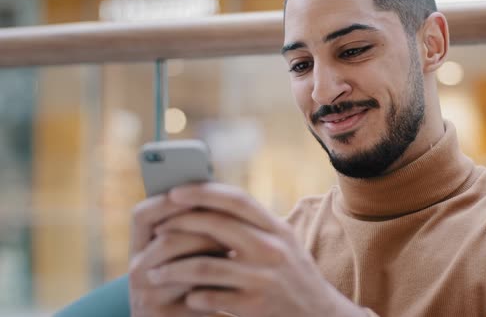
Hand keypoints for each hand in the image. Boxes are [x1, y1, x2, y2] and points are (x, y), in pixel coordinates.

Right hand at [129, 194, 227, 316]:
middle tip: (234, 225)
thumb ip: (194, 228)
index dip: (167, 201)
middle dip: (204, 230)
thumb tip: (220, 195)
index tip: (197, 191)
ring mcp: (147, 297)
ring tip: (238, 249)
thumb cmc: (191, 281)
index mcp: (139, 248)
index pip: (142, 215)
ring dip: (214, 257)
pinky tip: (237, 279)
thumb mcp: (185, 253)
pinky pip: (197, 296)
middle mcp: (137, 271)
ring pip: (184, 267)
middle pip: (167, 240)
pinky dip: (219, 285)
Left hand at [147, 182, 366, 316]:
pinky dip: (192, 296)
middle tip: (157, 229)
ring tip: (155, 272)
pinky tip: (186, 297)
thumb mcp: (282, 242)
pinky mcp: (255, 305)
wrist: (320, 315)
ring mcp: (263, 277)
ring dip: (173, 268)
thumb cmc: (293, 274)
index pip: (236, 199)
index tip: (175, 192)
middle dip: (180, 224)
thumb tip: (211, 201)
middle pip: (216, 226)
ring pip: (204, 265)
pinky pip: (210, 297)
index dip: (203, 192)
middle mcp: (272, 248)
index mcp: (277, 228)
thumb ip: (253, 224)